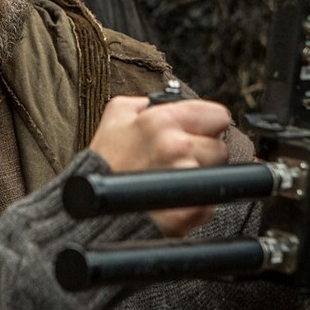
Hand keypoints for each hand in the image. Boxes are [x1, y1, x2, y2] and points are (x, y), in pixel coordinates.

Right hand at [88, 95, 231, 236]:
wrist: (88, 207)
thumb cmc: (102, 162)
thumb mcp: (116, 115)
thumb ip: (146, 100)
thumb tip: (166, 100)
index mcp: (163, 120)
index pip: (218, 115)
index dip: (208, 123)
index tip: (199, 131)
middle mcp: (177, 146)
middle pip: (221, 147)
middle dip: (203, 151)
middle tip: (180, 158)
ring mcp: (185, 179)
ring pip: (217, 174)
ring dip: (199, 175)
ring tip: (173, 178)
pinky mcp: (190, 209)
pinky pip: (208, 202)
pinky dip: (194, 201)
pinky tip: (172, 198)